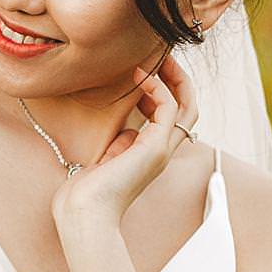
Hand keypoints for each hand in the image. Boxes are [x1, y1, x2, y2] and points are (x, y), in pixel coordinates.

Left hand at [50, 55, 196, 236]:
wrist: (83, 214)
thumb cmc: (84, 193)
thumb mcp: (105, 159)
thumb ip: (119, 143)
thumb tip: (126, 127)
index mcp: (150, 154)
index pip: (171, 117)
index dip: (163, 91)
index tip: (144, 71)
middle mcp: (161, 151)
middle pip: (188, 109)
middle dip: (178, 80)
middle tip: (162, 57)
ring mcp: (161, 150)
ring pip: (187, 106)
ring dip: (174, 78)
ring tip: (157, 58)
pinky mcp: (154, 147)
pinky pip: (169, 108)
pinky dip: (159, 88)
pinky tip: (141, 77)